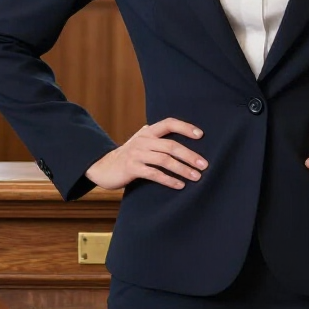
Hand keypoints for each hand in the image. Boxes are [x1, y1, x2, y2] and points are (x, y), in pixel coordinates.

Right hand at [84, 118, 207, 190]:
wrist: (103, 167)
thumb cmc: (130, 156)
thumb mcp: (142, 142)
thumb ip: (158, 139)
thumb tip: (185, 140)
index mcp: (147, 131)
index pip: (169, 123)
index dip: (185, 127)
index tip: (201, 135)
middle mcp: (143, 140)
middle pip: (171, 145)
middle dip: (190, 155)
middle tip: (204, 165)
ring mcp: (136, 154)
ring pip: (164, 160)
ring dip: (183, 169)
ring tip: (196, 177)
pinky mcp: (131, 168)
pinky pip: (154, 174)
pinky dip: (169, 180)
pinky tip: (180, 185)